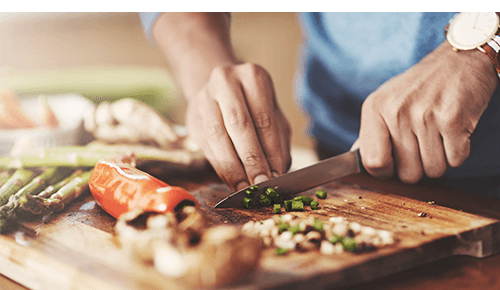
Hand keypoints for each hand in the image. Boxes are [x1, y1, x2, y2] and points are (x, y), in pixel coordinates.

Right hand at [186, 63, 291, 190]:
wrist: (221, 90)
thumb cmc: (254, 107)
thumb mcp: (273, 118)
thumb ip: (278, 144)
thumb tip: (277, 174)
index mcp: (253, 77)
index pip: (264, 120)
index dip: (270, 151)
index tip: (276, 176)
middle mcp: (226, 81)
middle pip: (239, 125)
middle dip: (251, 159)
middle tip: (260, 184)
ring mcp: (205, 97)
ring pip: (218, 136)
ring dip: (232, 166)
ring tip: (244, 187)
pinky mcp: (192, 116)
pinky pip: (205, 145)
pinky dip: (219, 166)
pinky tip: (231, 180)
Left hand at [354, 41, 498, 182]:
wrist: (460, 58)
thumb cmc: (420, 86)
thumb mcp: (386, 101)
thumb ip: (371, 132)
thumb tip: (354, 157)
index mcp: (374, 108)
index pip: (373, 163)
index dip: (386, 171)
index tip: (395, 164)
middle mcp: (396, 111)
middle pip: (407, 173)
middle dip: (418, 167)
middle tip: (423, 142)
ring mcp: (424, 115)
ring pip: (433, 170)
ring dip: (440, 159)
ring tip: (439, 133)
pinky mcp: (453, 119)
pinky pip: (456, 160)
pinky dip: (458, 152)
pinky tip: (454, 130)